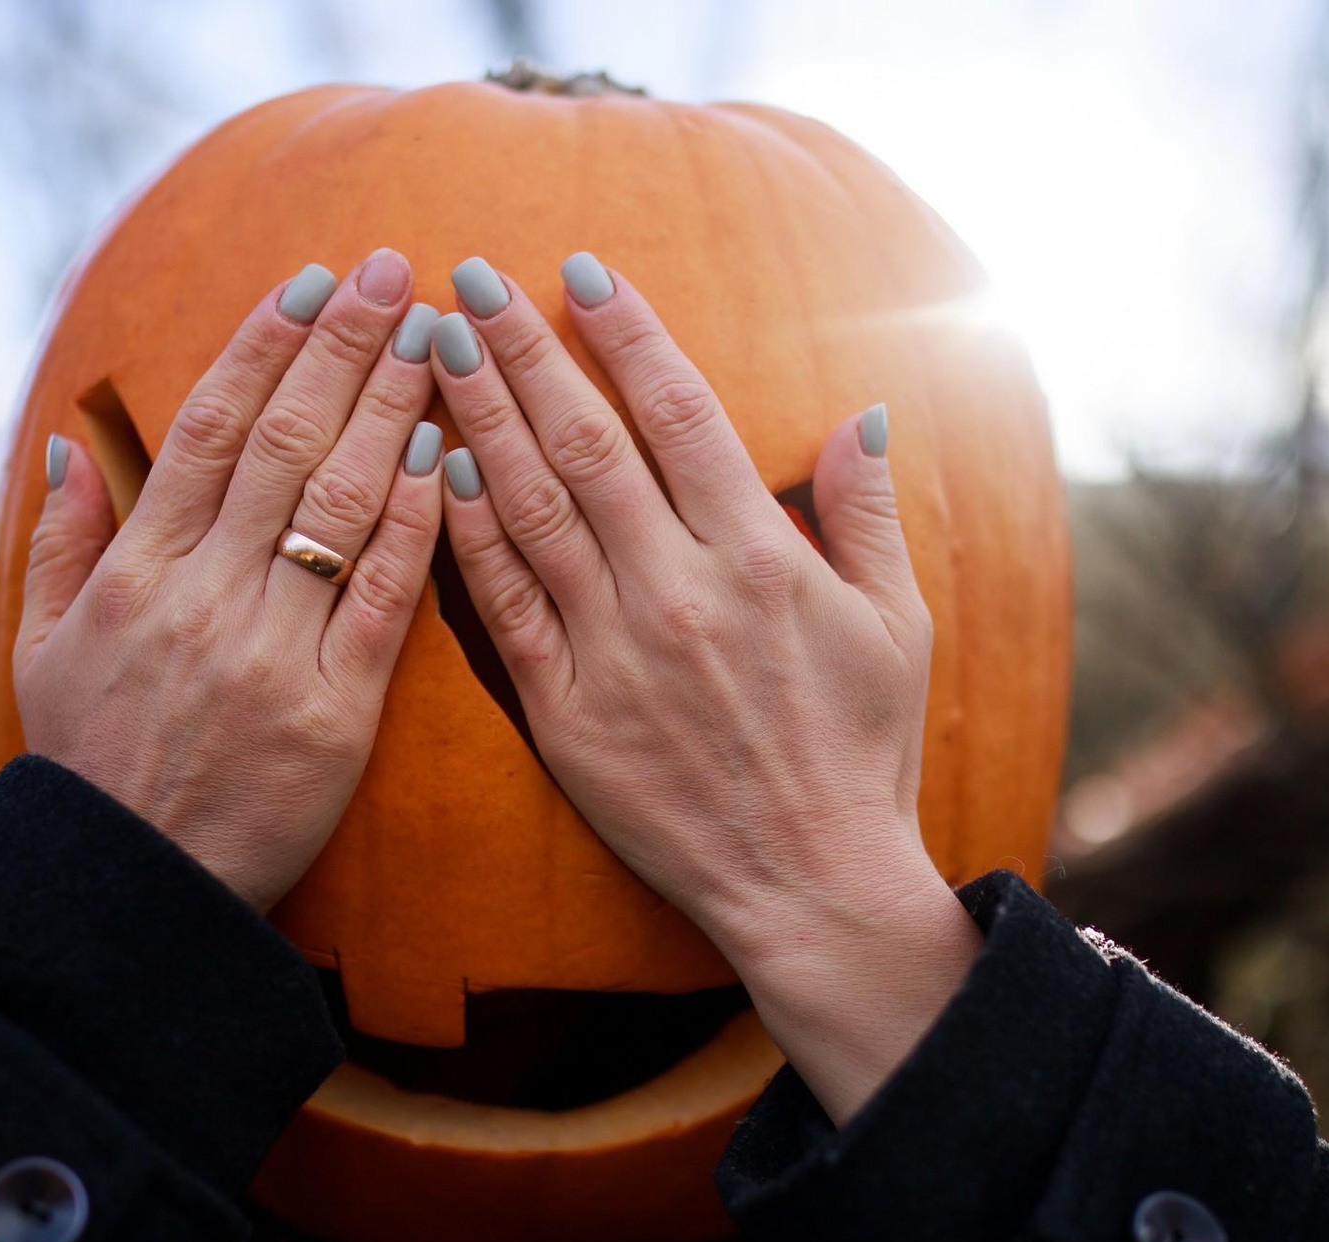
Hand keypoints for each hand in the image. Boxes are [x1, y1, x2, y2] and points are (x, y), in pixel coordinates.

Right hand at [15, 250, 445, 911]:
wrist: (136, 889)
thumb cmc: (93, 769)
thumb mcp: (43, 654)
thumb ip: (58, 546)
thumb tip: (72, 449)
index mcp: (138, 574)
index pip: (211, 431)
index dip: (263, 348)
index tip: (309, 283)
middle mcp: (206, 597)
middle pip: (286, 445)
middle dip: (343, 348)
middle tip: (394, 274)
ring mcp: (273, 652)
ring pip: (343, 504)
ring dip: (392, 409)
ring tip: (436, 339)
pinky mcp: (335, 714)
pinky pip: (385, 601)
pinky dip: (417, 526)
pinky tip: (446, 459)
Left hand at [427, 255, 982, 1122]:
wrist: (808, 885)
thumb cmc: (861, 755)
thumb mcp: (897, 626)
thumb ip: (868, 515)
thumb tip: (862, 413)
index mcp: (759, 557)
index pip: (679, 413)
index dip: (625, 333)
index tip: (577, 270)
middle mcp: (678, 591)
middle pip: (584, 442)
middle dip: (521, 350)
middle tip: (470, 277)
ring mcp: (613, 652)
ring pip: (529, 510)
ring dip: (476, 418)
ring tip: (431, 348)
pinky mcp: (567, 714)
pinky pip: (504, 607)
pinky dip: (468, 534)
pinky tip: (436, 469)